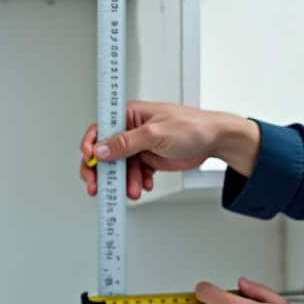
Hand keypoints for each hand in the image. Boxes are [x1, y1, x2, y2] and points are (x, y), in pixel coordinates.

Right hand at [78, 101, 259, 200]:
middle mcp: (132, 129)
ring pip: (121, 167)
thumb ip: (126, 143)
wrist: (215, 141)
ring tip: (133, 189)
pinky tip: (144, 184)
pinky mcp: (149, 158)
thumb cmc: (192, 126)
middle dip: (103, 171)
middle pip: (106, 152)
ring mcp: (140, 145)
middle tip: (99, 186)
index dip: (90, 145)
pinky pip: (135, 173)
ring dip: (124, 181)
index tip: (89, 161)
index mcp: (130, 114)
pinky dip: (137, 182)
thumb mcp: (155, 133)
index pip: (100, 128)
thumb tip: (101, 149)